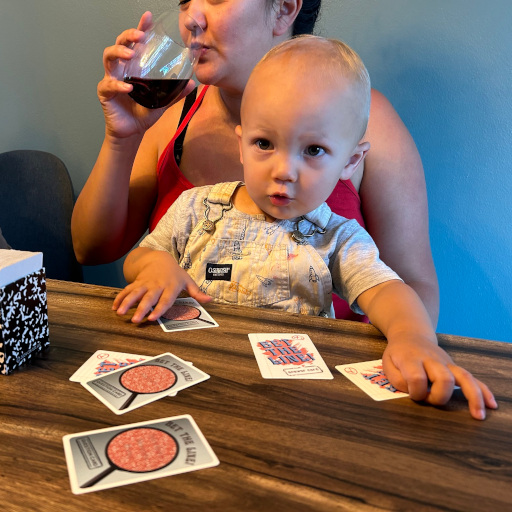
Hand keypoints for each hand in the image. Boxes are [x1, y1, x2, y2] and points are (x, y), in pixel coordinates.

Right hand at [98, 11, 195, 138]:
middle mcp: (122, 69)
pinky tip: (128, 87)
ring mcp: (112, 79)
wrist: (132, 132)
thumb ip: (175, 92)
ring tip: (130, 54)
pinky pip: (108, 85)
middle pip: (119, 44)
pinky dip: (118, 85)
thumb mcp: (163, 101)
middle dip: (128, 37)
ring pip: (108, 58)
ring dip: (119, 53)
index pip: (136, 44)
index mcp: (135, 67)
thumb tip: (192, 83)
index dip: (140, 29)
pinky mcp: (105, 93)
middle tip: (139, 37)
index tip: (148, 18)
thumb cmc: (143, 113)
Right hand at [113, 250, 210, 322]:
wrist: (159, 258)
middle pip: (148, 298)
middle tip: (135, 320)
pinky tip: (114, 307)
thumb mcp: (188, 281)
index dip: (159, 309)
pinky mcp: (137, 282)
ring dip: (126, 303)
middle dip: (141, 309)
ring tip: (119, 313)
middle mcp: (157, 285)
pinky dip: (120, 298)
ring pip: (135, 293)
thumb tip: (210, 301)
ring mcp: (145, 283)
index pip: (165, 300)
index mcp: (170, 287)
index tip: (152, 318)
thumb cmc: (176, 274)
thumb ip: (197, 292)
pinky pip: (127, 290)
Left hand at [382, 336, 496, 419]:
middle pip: (444, 378)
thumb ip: (397, 379)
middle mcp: (432, 360)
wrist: (411, 335)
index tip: (411, 394)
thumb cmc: (398, 353)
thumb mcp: (388, 364)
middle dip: (439, 396)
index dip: (415, 392)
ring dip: (472, 396)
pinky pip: (472, 378)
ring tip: (478, 415)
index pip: (417, 378)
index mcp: (412, 359)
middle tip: (430, 400)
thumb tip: (413, 392)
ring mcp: (446, 362)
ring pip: (463, 377)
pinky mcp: (454, 367)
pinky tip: (490, 404)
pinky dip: (483, 391)